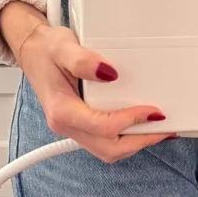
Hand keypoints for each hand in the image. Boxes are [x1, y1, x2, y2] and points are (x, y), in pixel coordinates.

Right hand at [12, 17, 173, 164]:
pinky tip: (141, 128)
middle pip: (108, 149)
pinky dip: (125, 139)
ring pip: (107, 150)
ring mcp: (73, 128)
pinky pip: (104, 142)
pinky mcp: (81, 126)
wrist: (33, 52)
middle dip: (139, 141)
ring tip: (158, 131)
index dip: (130, 120)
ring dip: (134, 143)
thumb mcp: (62, 46)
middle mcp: (67, 124)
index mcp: (62, 110)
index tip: (151, 110)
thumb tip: (108, 72)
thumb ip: (82, 60)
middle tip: (164, 129)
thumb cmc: (46, 50)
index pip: (102, 127)